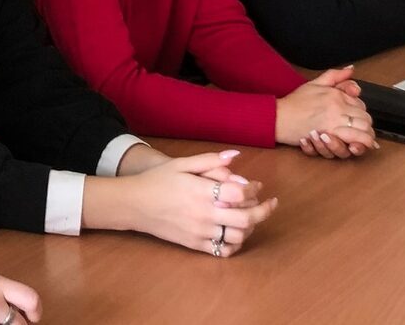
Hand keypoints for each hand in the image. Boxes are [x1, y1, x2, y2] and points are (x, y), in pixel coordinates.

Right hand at [107, 151, 276, 256]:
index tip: (257, 186)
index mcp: (201, 192)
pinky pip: (223, 250)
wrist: (134, 205)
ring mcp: (200, 232)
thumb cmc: (157, 180)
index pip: (240, 194)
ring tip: (252, 217)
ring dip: (251, 227)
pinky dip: (235, 244)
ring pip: (238, 236)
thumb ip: (209, 160)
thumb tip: (235, 156)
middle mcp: (204, 214)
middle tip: (270, 204)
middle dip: (264, 211)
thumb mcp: (181, 164)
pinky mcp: (195, 245)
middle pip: (246, 219)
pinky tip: (236, 234)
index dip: (254, 190)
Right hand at [276, 67, 374, 157]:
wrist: (279, 117)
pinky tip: (356, 146)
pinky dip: (360, 145)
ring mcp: (335, 122)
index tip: (356, 119)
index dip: (361, 114)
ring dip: (366, 137)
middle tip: (361, 132)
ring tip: (361, 141)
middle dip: (366, 127)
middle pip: (366, 119)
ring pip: (364, 131)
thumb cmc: (294, 103)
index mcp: (336, 95)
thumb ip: (334, 76)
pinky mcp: (330, 136)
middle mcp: (338, 107)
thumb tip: (351, 69)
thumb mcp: (314, 83)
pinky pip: (354, 141)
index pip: (361, 105)